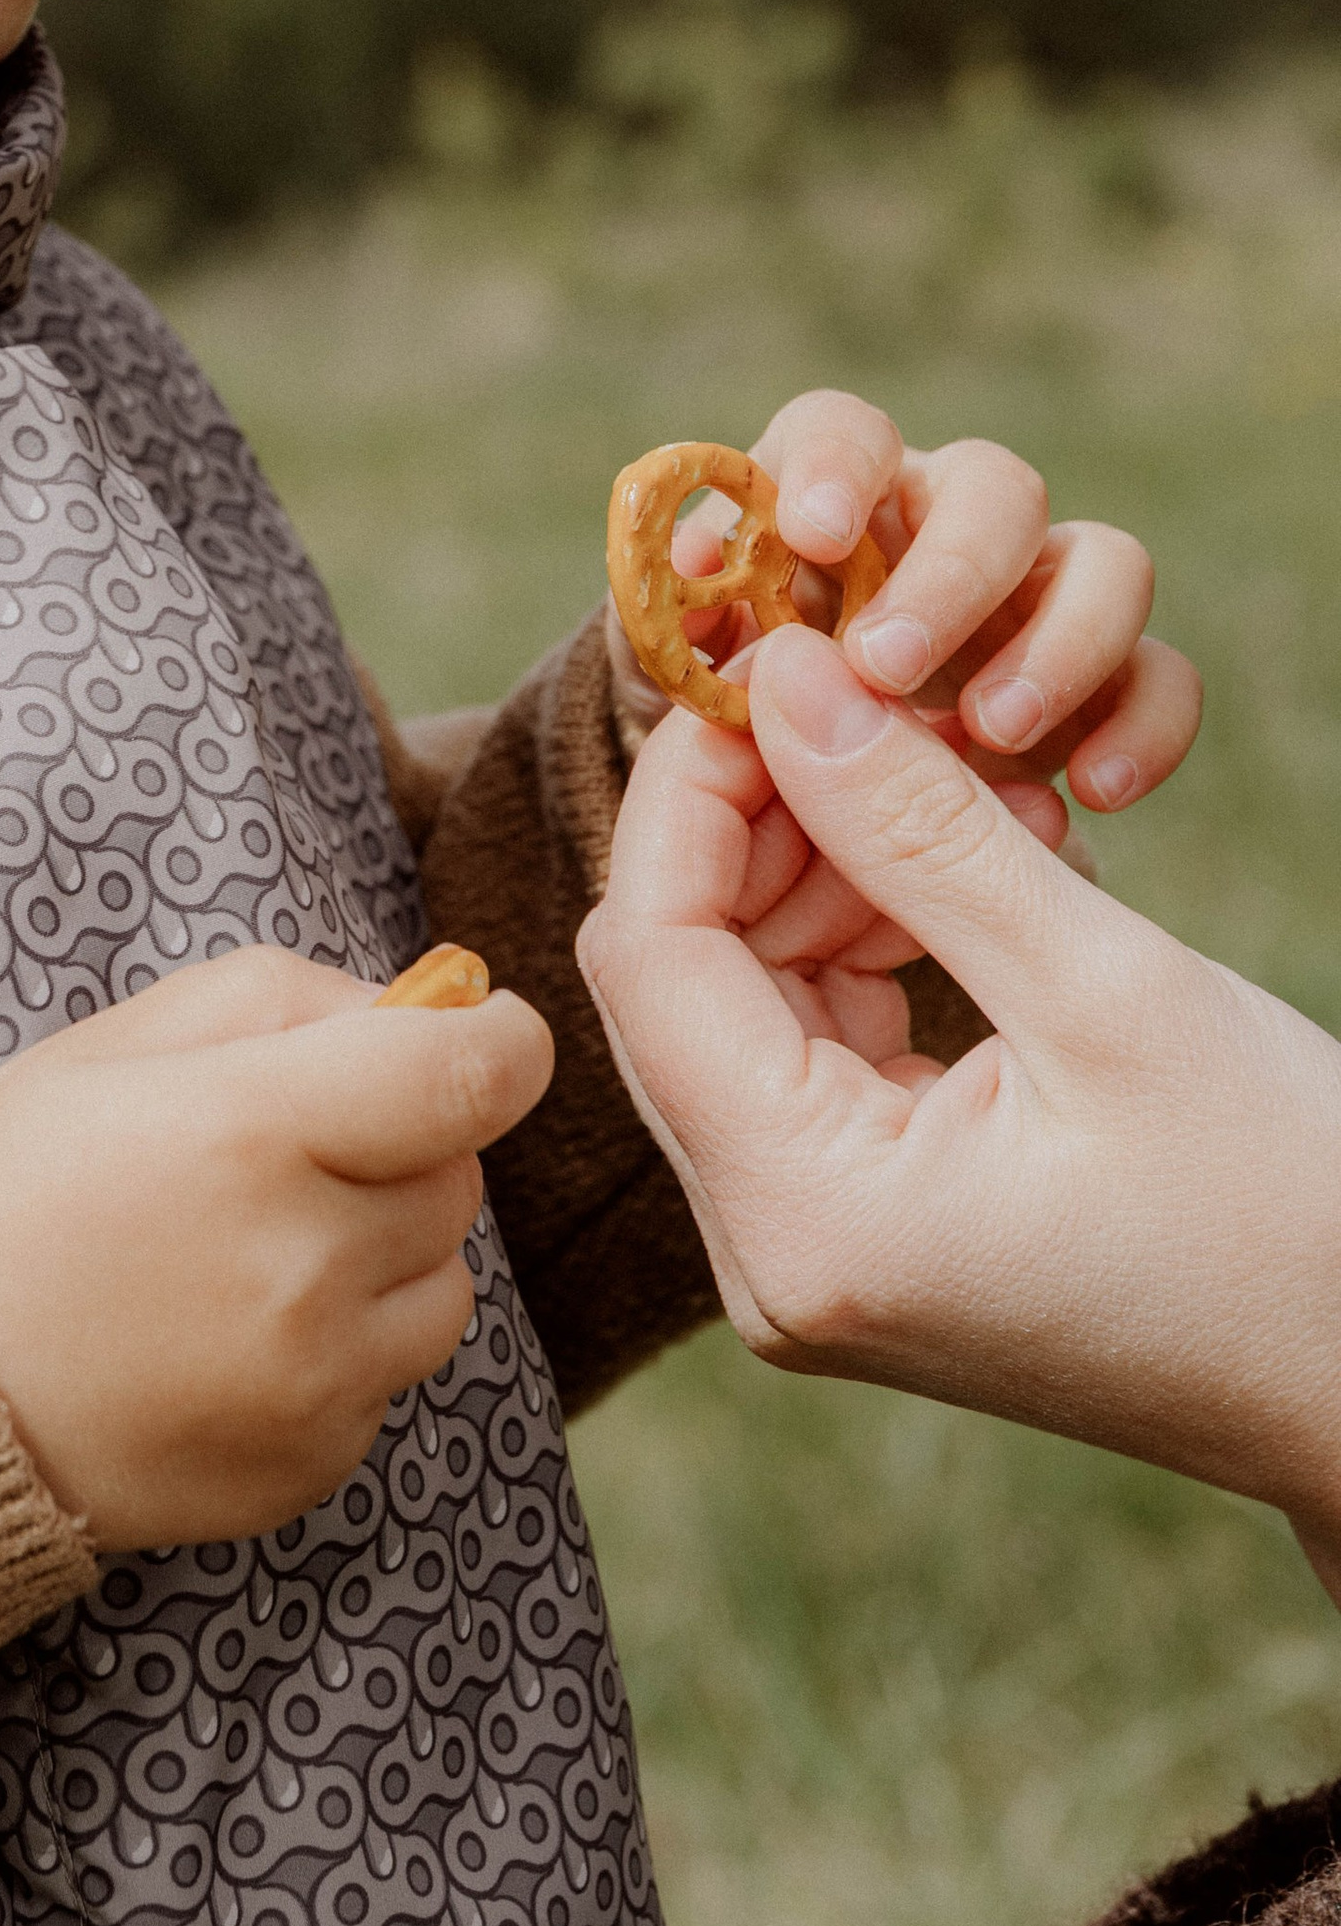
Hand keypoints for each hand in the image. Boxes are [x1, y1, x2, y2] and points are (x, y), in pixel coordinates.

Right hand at [0, 947, 552, 1549]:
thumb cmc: (9, 1190)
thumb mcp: (112, 1046)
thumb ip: (282, 998)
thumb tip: (421, 1009)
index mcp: (251, 1133)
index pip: (473, 1076)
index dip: (501, 1042)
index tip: (481, 1035)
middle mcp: (302, 1266)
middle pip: (457, 1178)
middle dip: (404, 1149)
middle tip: (288, 1156)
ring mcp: (314, 1382)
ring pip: (445, 1286)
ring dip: (387, 1256)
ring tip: (258, 1253)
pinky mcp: (312, 1464)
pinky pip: (389, 1379)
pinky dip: (343, 1349)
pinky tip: (232, 1337)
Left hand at [579, 625, 1340, 1568]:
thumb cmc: (1285, 1206)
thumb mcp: (1103, 987)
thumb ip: (919, 830)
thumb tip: (785, 679)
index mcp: (807, 1219)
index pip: (648, 954)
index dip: (695, 790)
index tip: (783, 664)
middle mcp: (770, 1261)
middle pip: (676, 980)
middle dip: (765, 825)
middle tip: (885, 715)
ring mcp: (809, 1262)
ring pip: (738, 1003)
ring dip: (823, 878)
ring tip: (964, 799)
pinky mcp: (861, 1241)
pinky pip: (805, 1054)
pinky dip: (863, 949)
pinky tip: (966, 883)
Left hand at [604, 387, 1199, 816]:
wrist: (801, 837)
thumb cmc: (731, 735)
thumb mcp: (678, 692)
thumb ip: (673, 628)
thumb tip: (696, 564)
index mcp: (836, 508)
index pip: (845, 430)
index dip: (836, 465)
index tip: (814, 534)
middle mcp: (948, 530)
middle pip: (993, 485)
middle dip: (949, 573)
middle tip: (886, 667)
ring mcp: (1040, 599)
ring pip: (1105, 559)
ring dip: (1059, 642)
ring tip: (992, 733)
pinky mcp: (1105, 686)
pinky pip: (1161, 673)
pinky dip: (1142, 724)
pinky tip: (1092, 794)